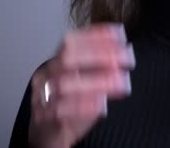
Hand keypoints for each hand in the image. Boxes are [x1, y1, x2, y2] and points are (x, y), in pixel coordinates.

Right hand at [28, 23, 134, 147]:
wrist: (47, 135)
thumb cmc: (70, 104)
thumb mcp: (85, 80)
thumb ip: (101, 67)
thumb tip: (124, 54)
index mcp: (56, 62)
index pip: (71, 41)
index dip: (96, 36)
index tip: (121, 35)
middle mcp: (47, 75)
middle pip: (67, 58)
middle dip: (99, 54)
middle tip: (126, 58)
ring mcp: (43, 96)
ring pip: (65, 83)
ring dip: (98, 81)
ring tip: (121, 82)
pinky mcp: (44, 119)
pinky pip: (60, 110)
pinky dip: (83, 106)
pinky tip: (101, 104)